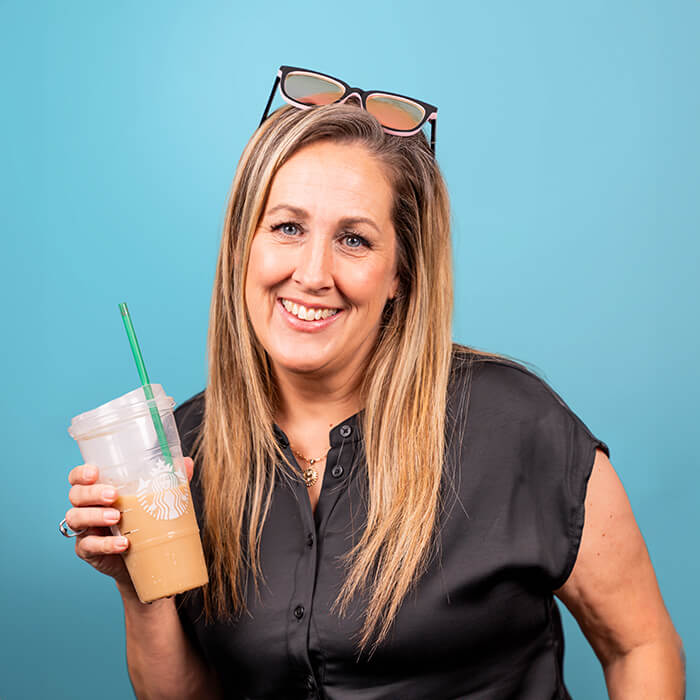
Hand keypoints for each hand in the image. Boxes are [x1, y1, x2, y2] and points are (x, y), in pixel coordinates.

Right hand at [65, 458, 194, 591]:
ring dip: (95, 516)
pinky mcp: (87, 550)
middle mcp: (86, 507)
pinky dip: (105, 544)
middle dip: (92, 493)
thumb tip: (186, 462)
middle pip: (76, 495)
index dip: (81, 473)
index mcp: (98, 490)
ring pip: (76, 518)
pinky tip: (122, 544)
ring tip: (116, 517)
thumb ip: (169, 479)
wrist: (145, 560)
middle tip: (113, 495)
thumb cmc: (145, 521)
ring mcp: (84, 529)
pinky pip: (88, 545)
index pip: (78, 477)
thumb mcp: (155, 499)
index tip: (94, 472)